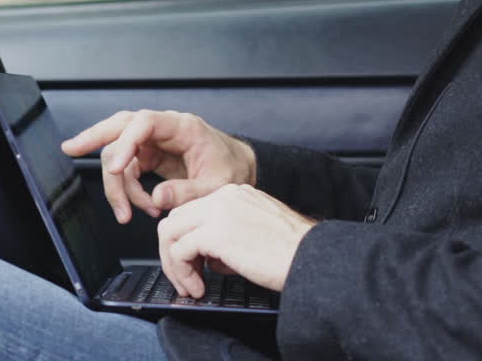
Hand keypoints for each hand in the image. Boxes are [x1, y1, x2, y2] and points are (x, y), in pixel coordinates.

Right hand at [60, 110, 255, 223]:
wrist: (237, 169)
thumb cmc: (231, 170)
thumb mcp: (217, 186)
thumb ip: (188, 192)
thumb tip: (158, 197)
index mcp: (183, 127)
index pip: (144, 123)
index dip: (126, 142)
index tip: (117, 168)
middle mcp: (164, 130)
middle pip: (121, 125)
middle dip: (94, 137)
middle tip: (71, 149)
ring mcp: (154, 142)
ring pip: (119, 153)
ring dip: (118, 186)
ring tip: (131, 213)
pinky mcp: (149, 156)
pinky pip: (126, 170)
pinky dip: (127, 191)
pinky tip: (141, 207)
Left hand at [158, 183, 316, 295]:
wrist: (311, 257)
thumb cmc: (292, 252)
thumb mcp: (256, 231)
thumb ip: (228, 235)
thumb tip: (207, 258)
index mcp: (235, 194)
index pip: (192, 211)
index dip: (186, 240)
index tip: (195, 265)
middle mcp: (224, 196)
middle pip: (175, 219)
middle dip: (173, 252)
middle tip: (186, 277)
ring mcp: (218, 212)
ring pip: (170, 232)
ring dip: (174, 264)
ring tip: (190, 285)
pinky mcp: (216, 233)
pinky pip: (179, 251)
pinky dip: (183, 273)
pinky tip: (199, 287)